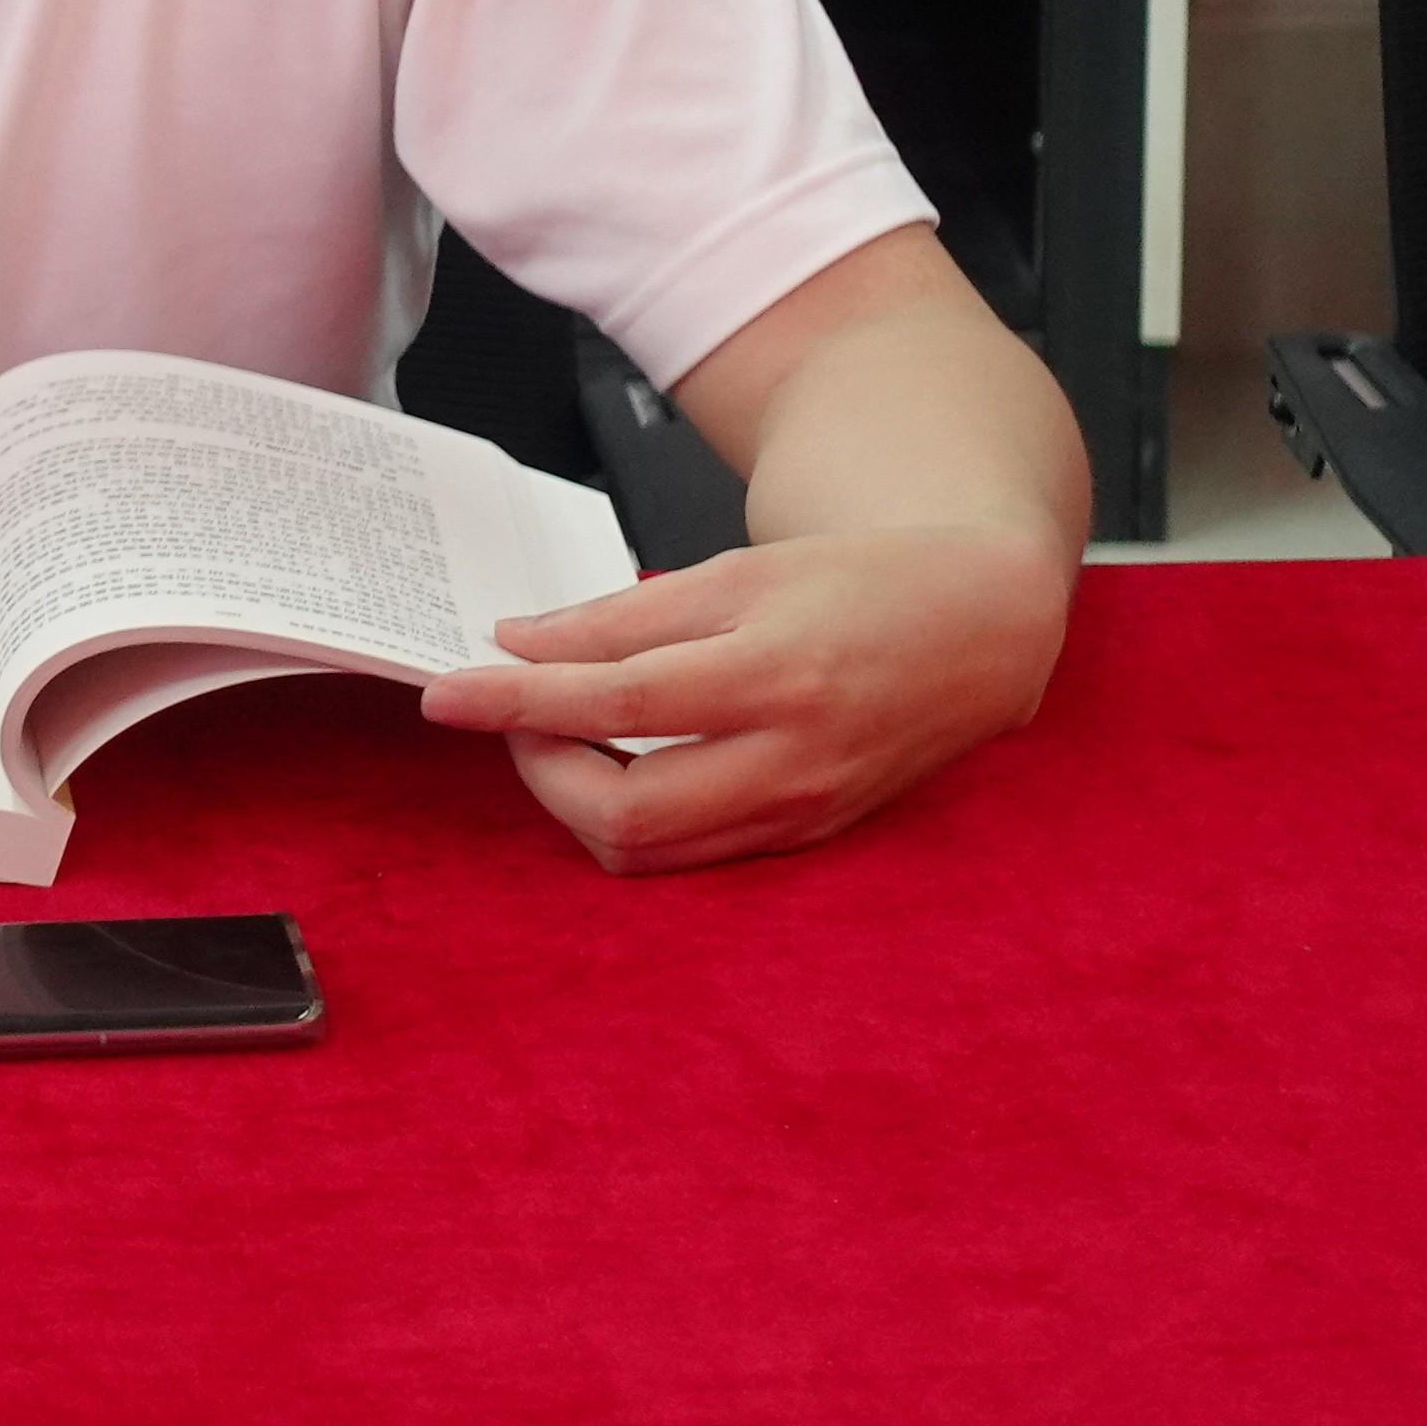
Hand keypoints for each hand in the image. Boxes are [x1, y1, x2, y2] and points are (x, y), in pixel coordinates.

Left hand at [418, 523, 1069, 873]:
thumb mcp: (740, 570)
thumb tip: (520, 642)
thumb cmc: (859, 584)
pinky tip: (615, 765)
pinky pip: (694, 855)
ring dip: (578, 804)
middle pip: (624, 811)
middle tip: (512, 713)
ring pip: (652, 851)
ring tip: (558, 737)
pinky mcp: (807, 839)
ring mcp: (804, 814)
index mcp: (776, 674)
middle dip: (539, 770)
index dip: (517, 702)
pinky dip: (634, 821)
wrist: (980, 628)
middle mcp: (793, 761)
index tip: (447, 693)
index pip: (614, 704)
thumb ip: (625, 614)